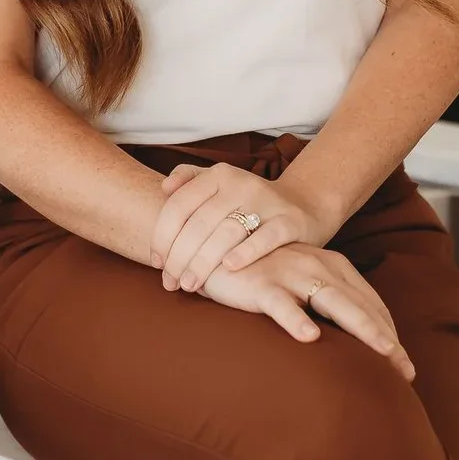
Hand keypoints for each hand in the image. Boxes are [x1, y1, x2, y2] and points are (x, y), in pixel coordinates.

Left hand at [154, 163, 325, 292]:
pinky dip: (245, 253)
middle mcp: (241, 183)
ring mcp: (266, 201)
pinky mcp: (289, 221)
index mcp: (218, 175)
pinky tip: (229, 268)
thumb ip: (188, 180)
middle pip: (199, 223)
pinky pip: (265, 238)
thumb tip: (164, 188)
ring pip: (226, 233)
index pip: (180, 205)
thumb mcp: (219, 184)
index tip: (157, 261)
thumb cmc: (247, 202)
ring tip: (189, 284)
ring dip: (203, 263)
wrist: (302, 206)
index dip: (162, 235)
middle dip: (179, 257)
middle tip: (169, 282)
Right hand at [198, 244, 415, 382]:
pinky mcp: (260, 284)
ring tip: (384, 352)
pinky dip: (296, 318)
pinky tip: (309, 336)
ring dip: (362, 327)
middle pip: (360, 305)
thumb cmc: (258, 271)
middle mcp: (317, 267)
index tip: (404, 363)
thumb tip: (349, 338)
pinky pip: (280, 304)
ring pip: (334, 302)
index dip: (389, 331)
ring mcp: (290, 274)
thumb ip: (322, 302)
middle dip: (387, 337)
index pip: (369, 301)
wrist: (213, 247)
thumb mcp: (298, 283)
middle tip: (408, 371)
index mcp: (330, 266)